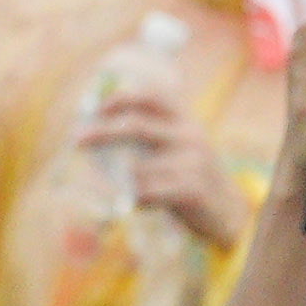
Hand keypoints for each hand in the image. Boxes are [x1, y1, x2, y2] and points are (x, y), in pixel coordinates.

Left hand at [87, 65, 245, 243]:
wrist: (229, 209)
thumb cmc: (191, 176)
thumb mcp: (180, 146)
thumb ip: (150, 134)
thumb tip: (99, 132)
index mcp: (185, 120)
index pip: (152, 96)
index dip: (121, 98)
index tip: (96, 109)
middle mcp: (189, 136)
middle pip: (136, 126)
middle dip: (102, 132)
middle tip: (76, 141)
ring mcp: (192, 163)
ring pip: (137, 169)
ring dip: (120, 180)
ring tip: (119, 189)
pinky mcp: (191, 190)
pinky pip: (148, 194)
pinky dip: (135, 200)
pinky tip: (137, 204)